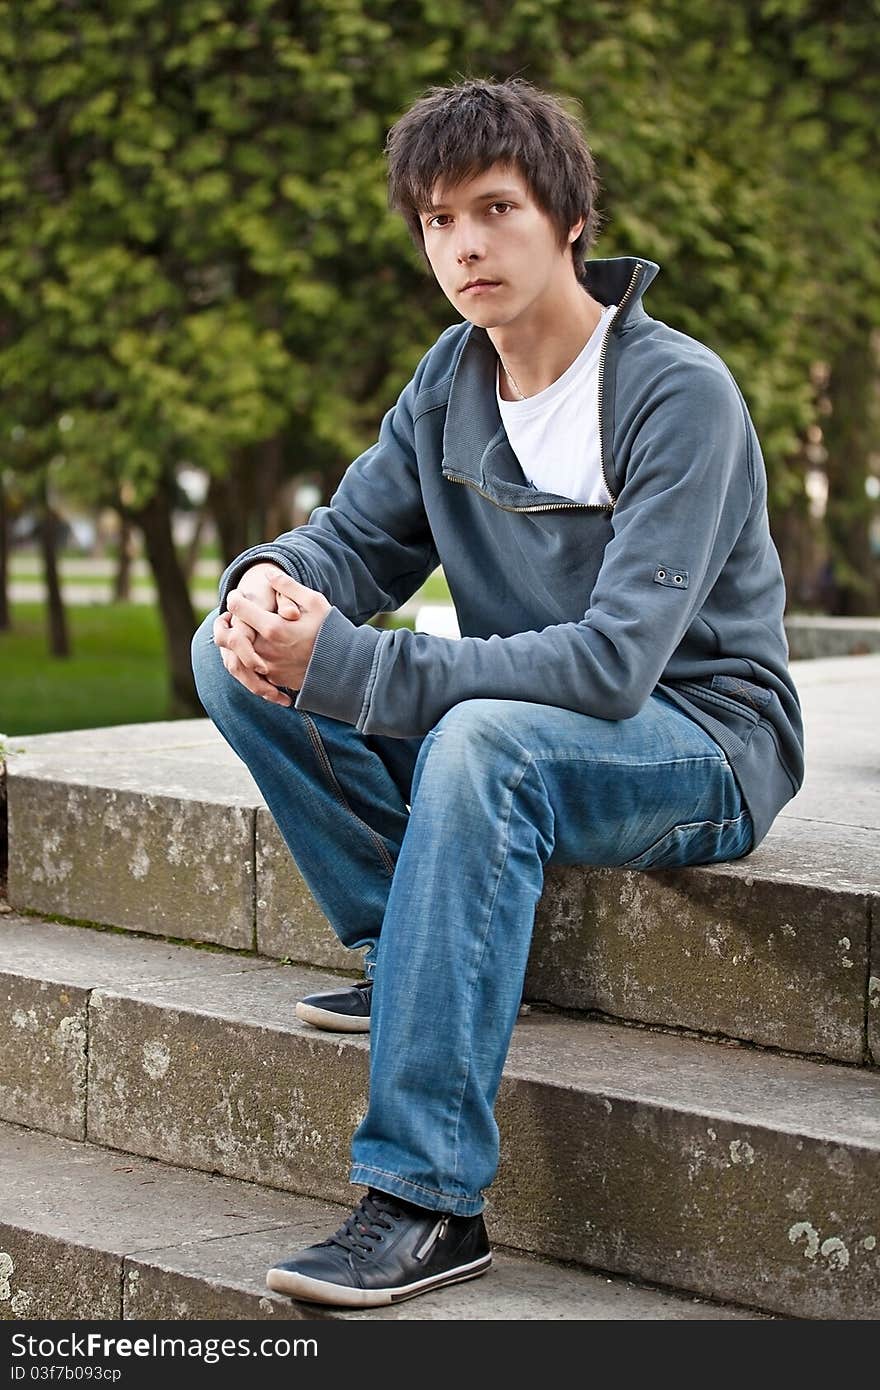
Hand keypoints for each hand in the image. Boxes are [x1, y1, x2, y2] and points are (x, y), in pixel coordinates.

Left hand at [218, 572, 330, 701]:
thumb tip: (268, 573)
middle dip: (226, 622)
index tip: (237, 594)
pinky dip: (244, 658)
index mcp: (273, 627)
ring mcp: (267, 667)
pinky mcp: (271, 679)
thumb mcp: (314, 602)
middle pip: (230, 635)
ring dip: (232, 642)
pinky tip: (249, 648)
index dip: (234, 597)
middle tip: (227, 614)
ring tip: (236, 630)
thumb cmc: (330, 630)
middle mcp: (265, 650)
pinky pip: (248, 669)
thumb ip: (288, 586)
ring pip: (235, 655)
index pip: (239, 608)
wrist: (344, 666)